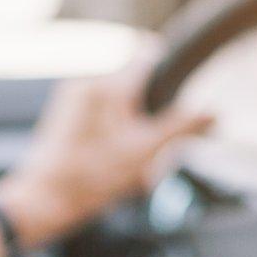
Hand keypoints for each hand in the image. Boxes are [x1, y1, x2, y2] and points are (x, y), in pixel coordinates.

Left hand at [0, 55, 212, 248]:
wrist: (44, 201)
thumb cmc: (89, 177)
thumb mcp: (145, 152)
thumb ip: (181, 127)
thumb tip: (213, 111)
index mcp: (108, 86)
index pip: (148, 55)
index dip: (170, 66)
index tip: (186, 79)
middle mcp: (87, 84)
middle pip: (135, 81)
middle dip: (151, 106)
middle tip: (156, 139)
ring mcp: (72, 99)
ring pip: (117, 99)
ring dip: (132, 120)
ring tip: (133, 153)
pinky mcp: (65, 116)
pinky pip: (100, 112)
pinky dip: (114, 129)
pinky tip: (114, 158)